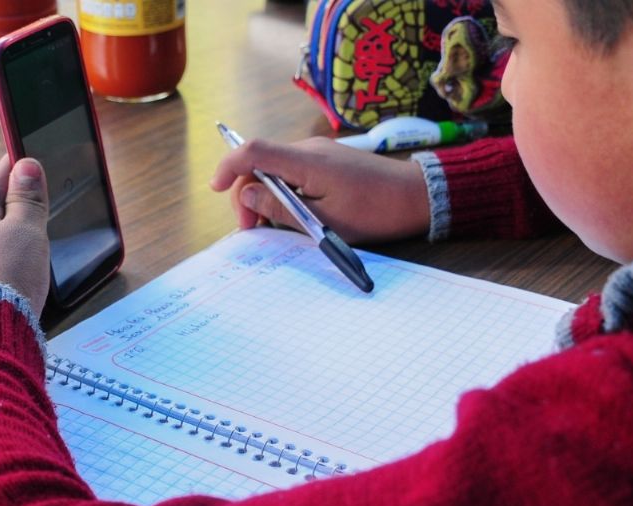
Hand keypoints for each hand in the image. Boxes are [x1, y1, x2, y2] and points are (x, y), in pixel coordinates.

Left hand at [0, 156, 50, 314]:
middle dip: (11, 196)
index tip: (21, 152)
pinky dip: (14, 251)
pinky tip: (24, 258)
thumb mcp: (25, 229)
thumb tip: (26, 165)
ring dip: (13, 226)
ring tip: (30, 218)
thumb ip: (27, 199)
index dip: (11, 166)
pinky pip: (1, 260)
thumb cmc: (6, 276)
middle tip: (26, 182)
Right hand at [210, 137, 430, 243]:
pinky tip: (292, 216)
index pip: (253, 151)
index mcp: (306, 161)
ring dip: (266, 197)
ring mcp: (319, 153)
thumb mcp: (325, 221)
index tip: (215, 189)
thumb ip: (282, 208)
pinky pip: (293, 172)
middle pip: (260, 163)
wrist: (417, 196)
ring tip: (274, 227)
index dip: (228, 167)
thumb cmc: (376, 212)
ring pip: (275, 170)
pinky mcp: (328, 162)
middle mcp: (309, 150)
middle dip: (247, 195)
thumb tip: (246, 196)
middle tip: (253, 229)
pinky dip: (283, 192)